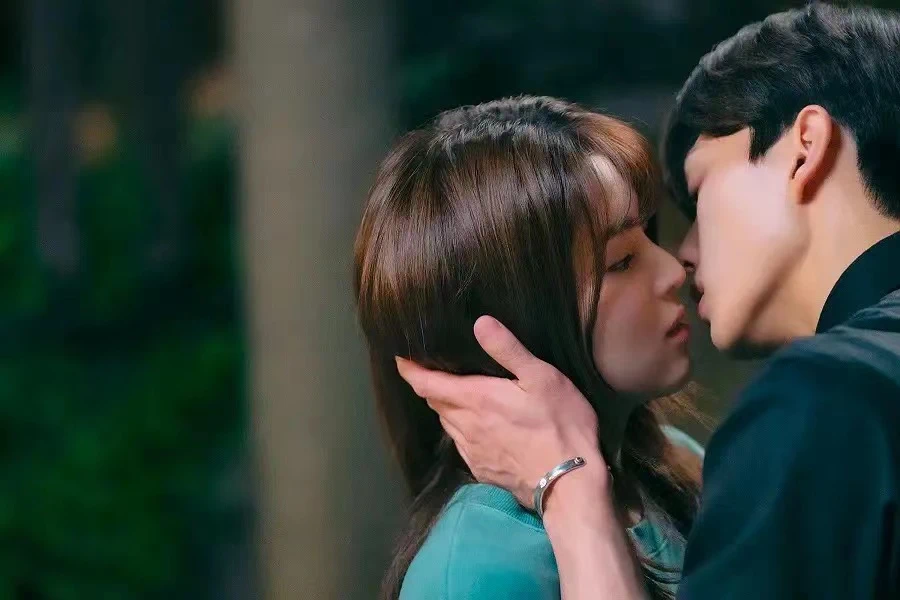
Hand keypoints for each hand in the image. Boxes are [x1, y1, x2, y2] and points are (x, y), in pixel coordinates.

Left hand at [395, 315, 608, 509]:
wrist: (569, 484)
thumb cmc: (560, 425)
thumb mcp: (541, 378)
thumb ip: (508, 349)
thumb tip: (479, 323)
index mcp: (475, 399)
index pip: (426, 383)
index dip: (409, 369)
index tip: (401, 358)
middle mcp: (465, 425)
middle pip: (435, 402)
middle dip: (430, 385)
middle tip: (435, 370)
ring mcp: (472, 451)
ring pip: (448, 423)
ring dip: (446, 408)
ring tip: (458, 395)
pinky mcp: (482, 470)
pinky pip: (462, 444)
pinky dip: (462, 430)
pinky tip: (480, 427)